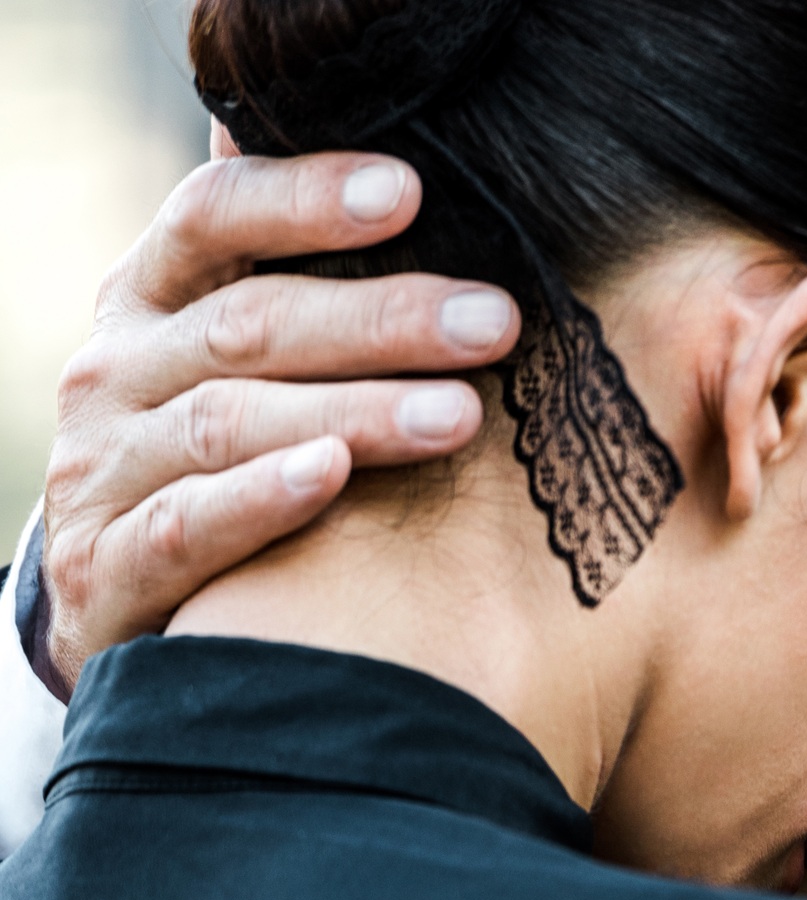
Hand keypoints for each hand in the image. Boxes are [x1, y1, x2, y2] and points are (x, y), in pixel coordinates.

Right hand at [39, 142, 521, 689]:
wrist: (119, 610)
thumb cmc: (214, 469)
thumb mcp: (240, 369)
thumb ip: (292, 283)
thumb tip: (395, 175)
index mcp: (150, 301)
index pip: (214, 217)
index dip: (306, 198)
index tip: (412, 191)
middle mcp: (115, 371)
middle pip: (251, 325)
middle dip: (382, 319)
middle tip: (496, 321)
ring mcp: (104, 468)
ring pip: (229, 422)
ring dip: (352, 412)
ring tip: (460, 416)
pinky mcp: (107, 566)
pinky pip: (188, 523)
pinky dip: (261, 499)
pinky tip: (332, 477)